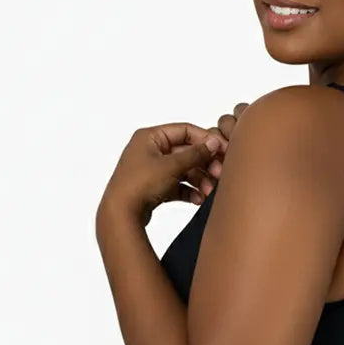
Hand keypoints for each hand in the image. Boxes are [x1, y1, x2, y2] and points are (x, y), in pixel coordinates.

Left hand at [97, 121, 227, 225]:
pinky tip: (198, 199)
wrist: (121, 213)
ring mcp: (152, 169)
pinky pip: (177, 185)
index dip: (206, 140)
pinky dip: (189, 191)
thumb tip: (213, 143)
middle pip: (186, 152)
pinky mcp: (154, 187)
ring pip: (183, 170)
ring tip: (209, 191)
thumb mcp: (172, 165)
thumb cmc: (139, 184)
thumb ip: (195, 153)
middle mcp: (150, 150)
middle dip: (204, 164)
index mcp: (151, 137)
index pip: (185, 131)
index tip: (222, 150)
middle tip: (218, 174)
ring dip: (199, 180)